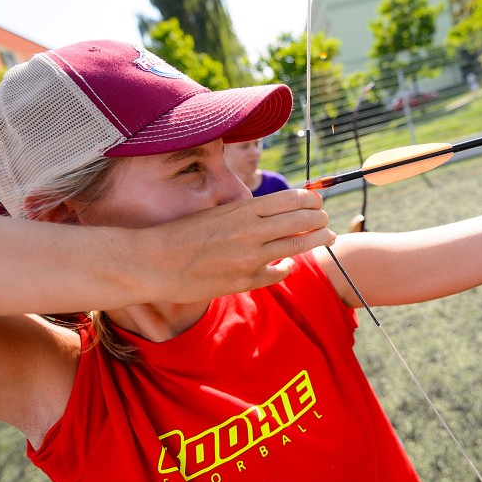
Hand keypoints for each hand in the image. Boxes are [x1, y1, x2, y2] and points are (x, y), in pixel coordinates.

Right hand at [142, 189, 334, 302]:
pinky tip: (288, 265)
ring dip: (316, 240)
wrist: (154, 262)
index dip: (311, 199)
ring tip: (327, 236)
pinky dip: (286, 267)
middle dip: (319, 219)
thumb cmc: (182, 233)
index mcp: (243, 210)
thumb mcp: (217, 213)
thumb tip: (276, 213)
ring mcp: (249, 259)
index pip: (291, 199)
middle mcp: (251, 232)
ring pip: (296, 246)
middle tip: (327, 219)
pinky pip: (277, 273)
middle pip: (300, 221)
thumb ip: (247, 214)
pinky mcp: (243, 282)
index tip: (318, 200)